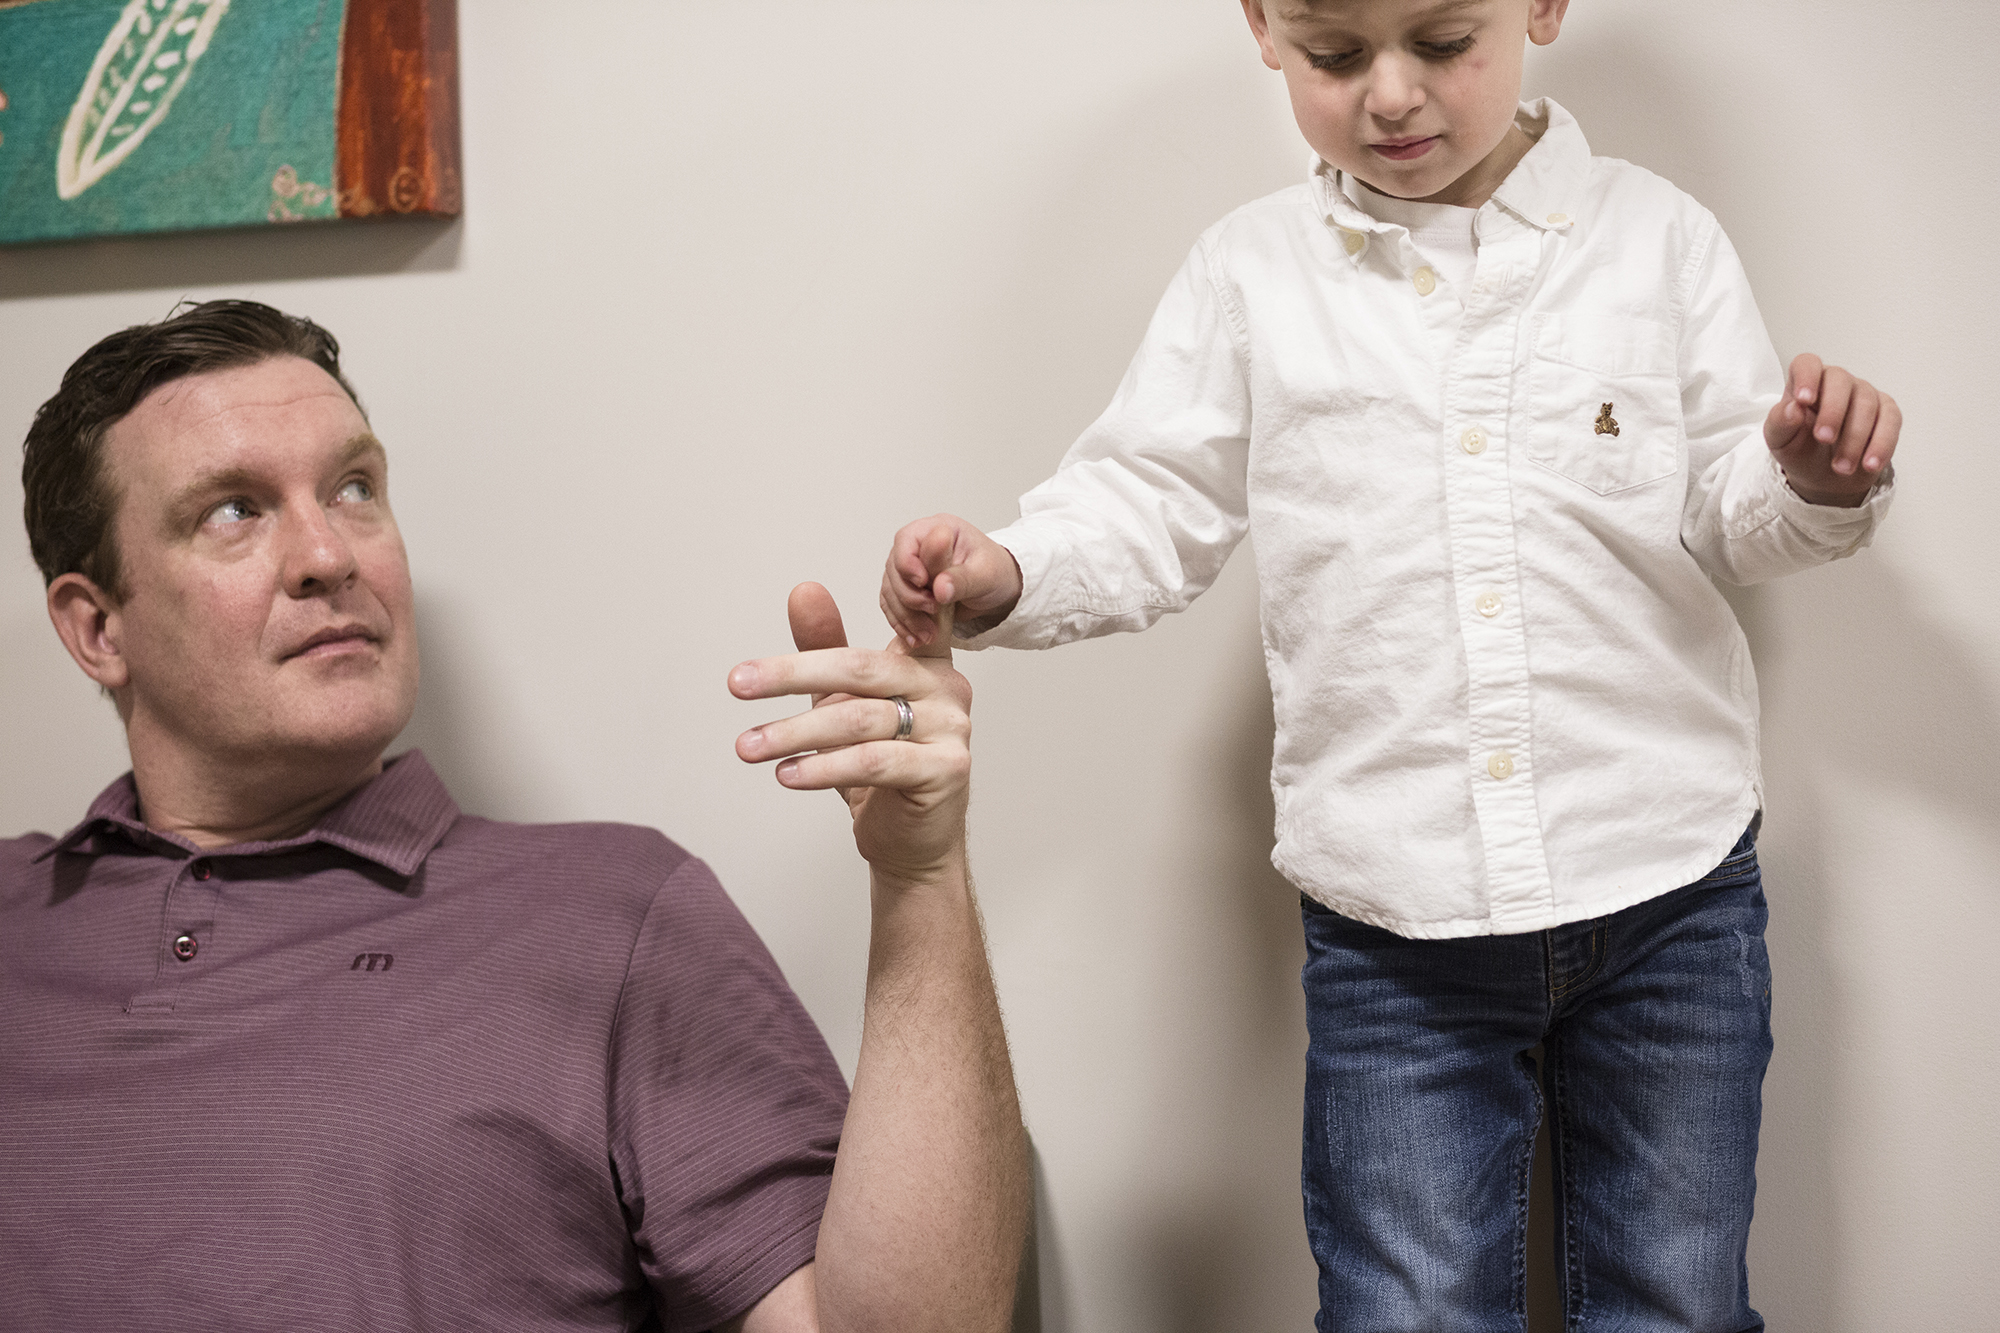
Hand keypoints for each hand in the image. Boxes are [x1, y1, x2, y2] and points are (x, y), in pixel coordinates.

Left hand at [731, 583, 971, 883]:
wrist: (912, 843)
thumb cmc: (879, 769)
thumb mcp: (842, 702)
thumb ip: (825, 647)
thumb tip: (804, 591)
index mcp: (928, 661)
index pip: (904, 615)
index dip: (898, 583)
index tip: (845, 573)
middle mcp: (947, 687)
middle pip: (862, 668)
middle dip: (792, 674)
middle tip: (739, 683)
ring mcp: (952, 728)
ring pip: (860, 719)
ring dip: (795, 734)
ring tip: (750, 746)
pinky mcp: (946, 770)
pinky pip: (874, 761)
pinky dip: (824, 767)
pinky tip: (788, 774)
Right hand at [880, 514, 1022, 648]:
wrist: (998, 590)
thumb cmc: (995, 572)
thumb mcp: (985, 574)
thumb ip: (961, 578)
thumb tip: (939, 587)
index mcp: (937, 529)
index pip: (906, 541)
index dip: (909, 565)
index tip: (924, 584)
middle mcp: (918, 546)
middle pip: (894, 570)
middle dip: (910, 597)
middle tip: (933, 611)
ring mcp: (909, 568)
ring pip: (891, 592)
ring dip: (906, 616)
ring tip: (927, 635)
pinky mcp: (907, 589)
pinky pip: (893, 606)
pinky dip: (902, 624)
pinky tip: (916, 638)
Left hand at [1763, 353, 1900, 506]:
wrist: (1824, 476)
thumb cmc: (1799, 449)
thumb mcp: (1779, 441)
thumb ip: (1780, 423)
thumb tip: (1793, 408)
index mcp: (1805, 383)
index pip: (1807, 364)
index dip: (1807, 377)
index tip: (1804, 400)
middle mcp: (1836, 382)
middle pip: (1840, 380)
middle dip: (1833, 412)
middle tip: (1824, 439)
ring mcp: (1863, 394)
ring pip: (1866, 403)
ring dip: (1854, 438)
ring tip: (1841, 467)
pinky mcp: (1887, 412)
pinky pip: (1891, 420)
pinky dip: (1882, 443)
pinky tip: (1870, 463)